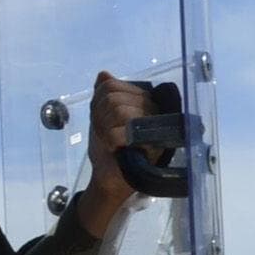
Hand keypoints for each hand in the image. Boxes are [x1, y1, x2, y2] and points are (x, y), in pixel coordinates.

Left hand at [76, 70, 155, 236]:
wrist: (109, 179)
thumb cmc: (107, 149)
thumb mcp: (101, 118)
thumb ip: (104, 95)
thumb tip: (103, 75)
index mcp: (142, 101)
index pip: (111, 85)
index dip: (97, 103)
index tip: (100, 122)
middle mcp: (154, 110)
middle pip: (113, 98)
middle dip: (100, 117)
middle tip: (105, 134)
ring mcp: (156, 127)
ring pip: (118, 109)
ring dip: (105, 128)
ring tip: (110, 140)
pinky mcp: (154, 144)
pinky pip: (126, 128)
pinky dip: (112, 138)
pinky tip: (116, 147)